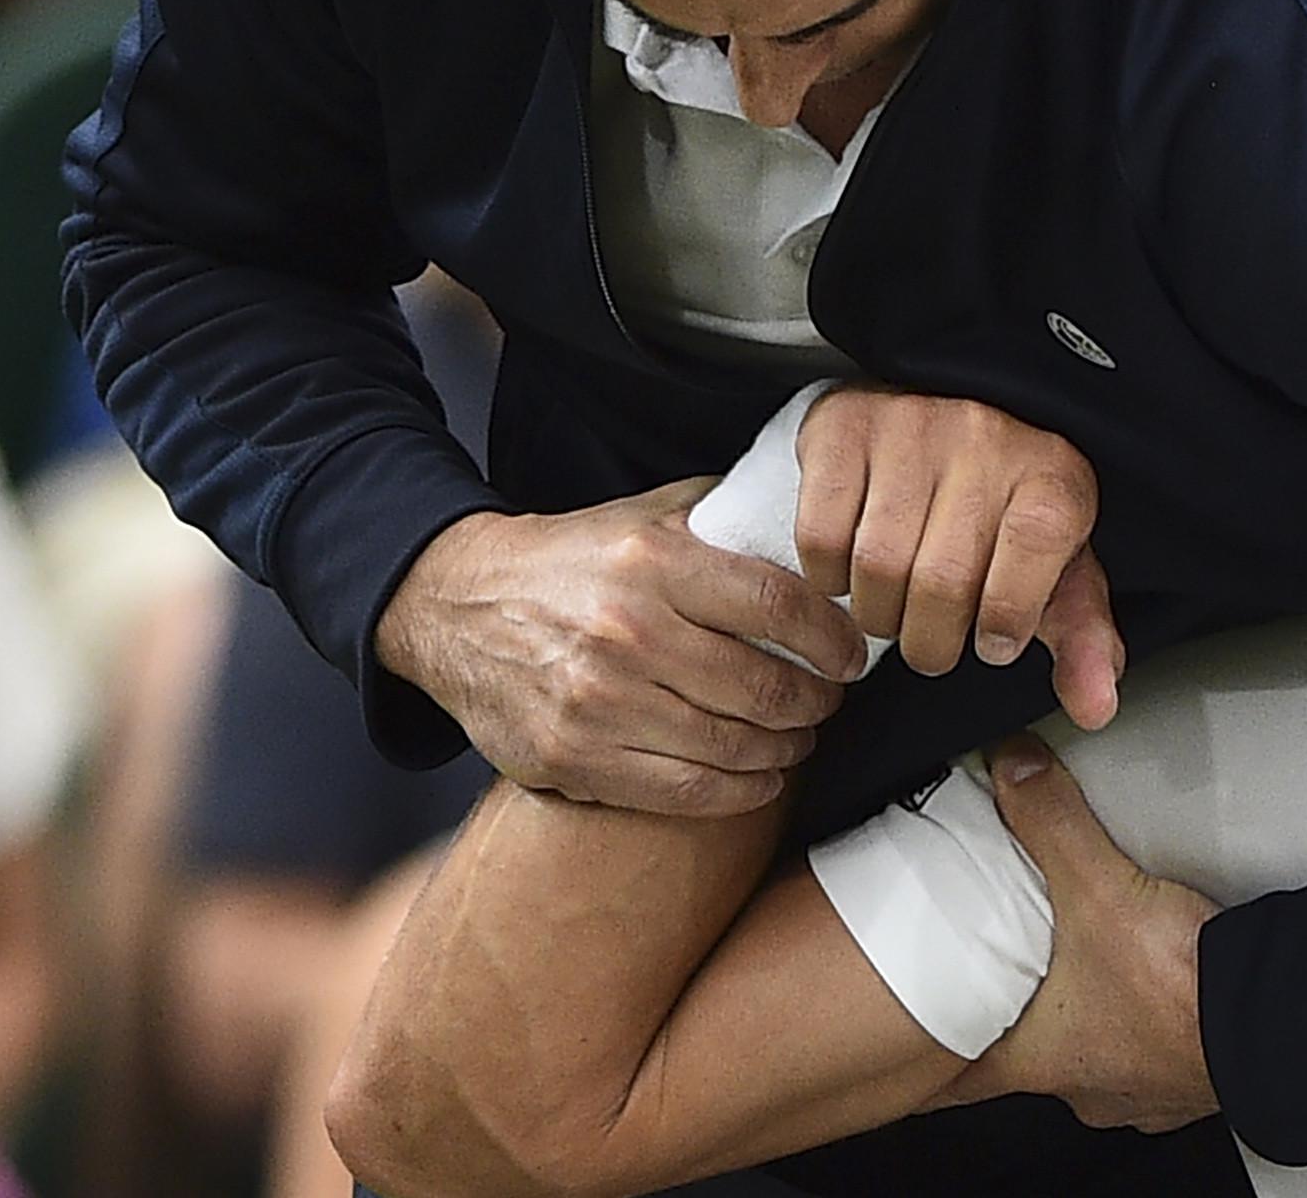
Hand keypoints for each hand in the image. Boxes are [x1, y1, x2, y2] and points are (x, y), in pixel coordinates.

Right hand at [377, 481, 864, 815]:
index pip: (777, 606)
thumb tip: (809, 523)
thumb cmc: (569, 561)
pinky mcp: (571, 758)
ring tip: (798, 737)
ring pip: (731, 746)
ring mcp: (596, 702)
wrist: (453, 605)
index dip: (832, 639)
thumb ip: (724, 517)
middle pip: (763, 687)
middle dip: (815, 702)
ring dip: (784, 749)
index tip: (853, 656)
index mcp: (652, 562)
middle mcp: (626, 632)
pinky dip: (738, 792)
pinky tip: (760, 777)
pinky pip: (682, 792)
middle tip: (828, 700)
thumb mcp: (644, 515)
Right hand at [793, 387, 1122, 728]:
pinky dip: (830, 578)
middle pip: (940, 581)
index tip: (996, 640)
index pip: (1027, 565)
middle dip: (931, 641)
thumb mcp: (1061, 569)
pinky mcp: (843, 429)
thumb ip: (1083, 639)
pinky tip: (853, 573)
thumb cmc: (1009, 507)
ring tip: (896, 610)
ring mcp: (909, 427)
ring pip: (876, 564)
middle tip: (934, 642)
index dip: (1005, 621)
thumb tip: (1095, 707)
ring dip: (879, 615)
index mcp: (1051, 477)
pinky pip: (820, 536)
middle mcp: (984, 441)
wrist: (951, 408)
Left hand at [935, 736, 1218, 1130]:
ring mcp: (1138, 1091)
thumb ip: (1049, 821)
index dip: (928, 1065)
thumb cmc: (1182, 991)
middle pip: (1026, 1063)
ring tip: (1086, 977)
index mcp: (1038, 1058)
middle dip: (1016, 1022)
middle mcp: (1083, 1086)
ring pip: (1091, 1061)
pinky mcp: (1187, 1081)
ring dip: (1085, 1025)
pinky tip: (1157, 993)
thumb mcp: (1099, 888)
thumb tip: (1013, 767)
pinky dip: (1145, 1029)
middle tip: (1007, 984)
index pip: (956, 1080)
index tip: (908, 1054)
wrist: (1278, 1024)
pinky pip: (1151, 1058)